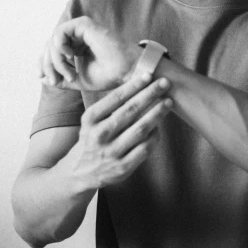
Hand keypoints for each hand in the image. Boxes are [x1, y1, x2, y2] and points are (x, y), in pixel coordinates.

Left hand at [38, 16, 140, 90]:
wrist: (125, 71)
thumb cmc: (107, 75)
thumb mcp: (77, 80)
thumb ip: (60, 78)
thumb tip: (41, 78)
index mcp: (77, 47)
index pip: (52, 52)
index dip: (44, 64)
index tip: (43, 78)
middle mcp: (78, 37)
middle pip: (50, 46)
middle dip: (49, 64)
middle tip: (56, 80)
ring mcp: (81, 30)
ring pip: (53, 40)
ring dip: (56, 59)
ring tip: (69, 73)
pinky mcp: (84, 24)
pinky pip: (60, 32)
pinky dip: (59, 46)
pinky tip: (69, 57)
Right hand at [65, 72, 172, 190]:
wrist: (80, 172)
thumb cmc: (92, 138)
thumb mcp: (92, 121)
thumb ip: (110, 106)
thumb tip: (139, 83)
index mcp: (91, 119)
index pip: (115, 98)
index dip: (134, 86)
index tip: (149, 75)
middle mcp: (100, 135)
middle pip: (130, 111)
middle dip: (150, 94)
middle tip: (165, 83)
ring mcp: (112, 152)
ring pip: (140, 129)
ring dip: (157, 113)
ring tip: (168, 102)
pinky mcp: (122, 168)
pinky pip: (144, 148)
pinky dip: (155, 136)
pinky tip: (159, 126)